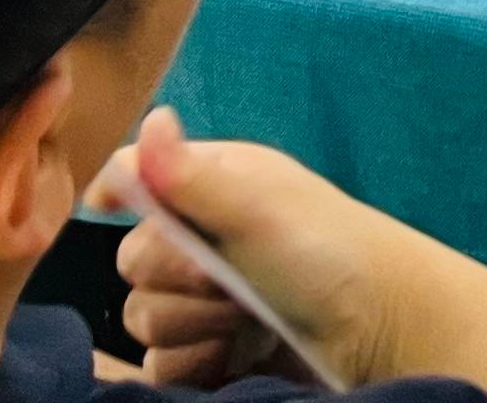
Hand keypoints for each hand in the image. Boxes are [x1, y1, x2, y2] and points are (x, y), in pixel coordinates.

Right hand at [94, 108, 403, 388]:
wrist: (380, 333)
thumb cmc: (328, 252)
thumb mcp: (261, 206)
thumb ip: (192, 175)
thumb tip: (150, 120)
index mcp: (213, 187)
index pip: (136, 178)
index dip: (119, 191)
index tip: (107, 208)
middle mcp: (203, 239)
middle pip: (132, 261)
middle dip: (175, 277)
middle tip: (226, 280)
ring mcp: (205, 302)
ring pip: (144, 318)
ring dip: (190, 325)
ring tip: (246, 319)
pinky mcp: (211, 355)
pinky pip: (162, 365)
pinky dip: (195, 363)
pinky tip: (238, 354)